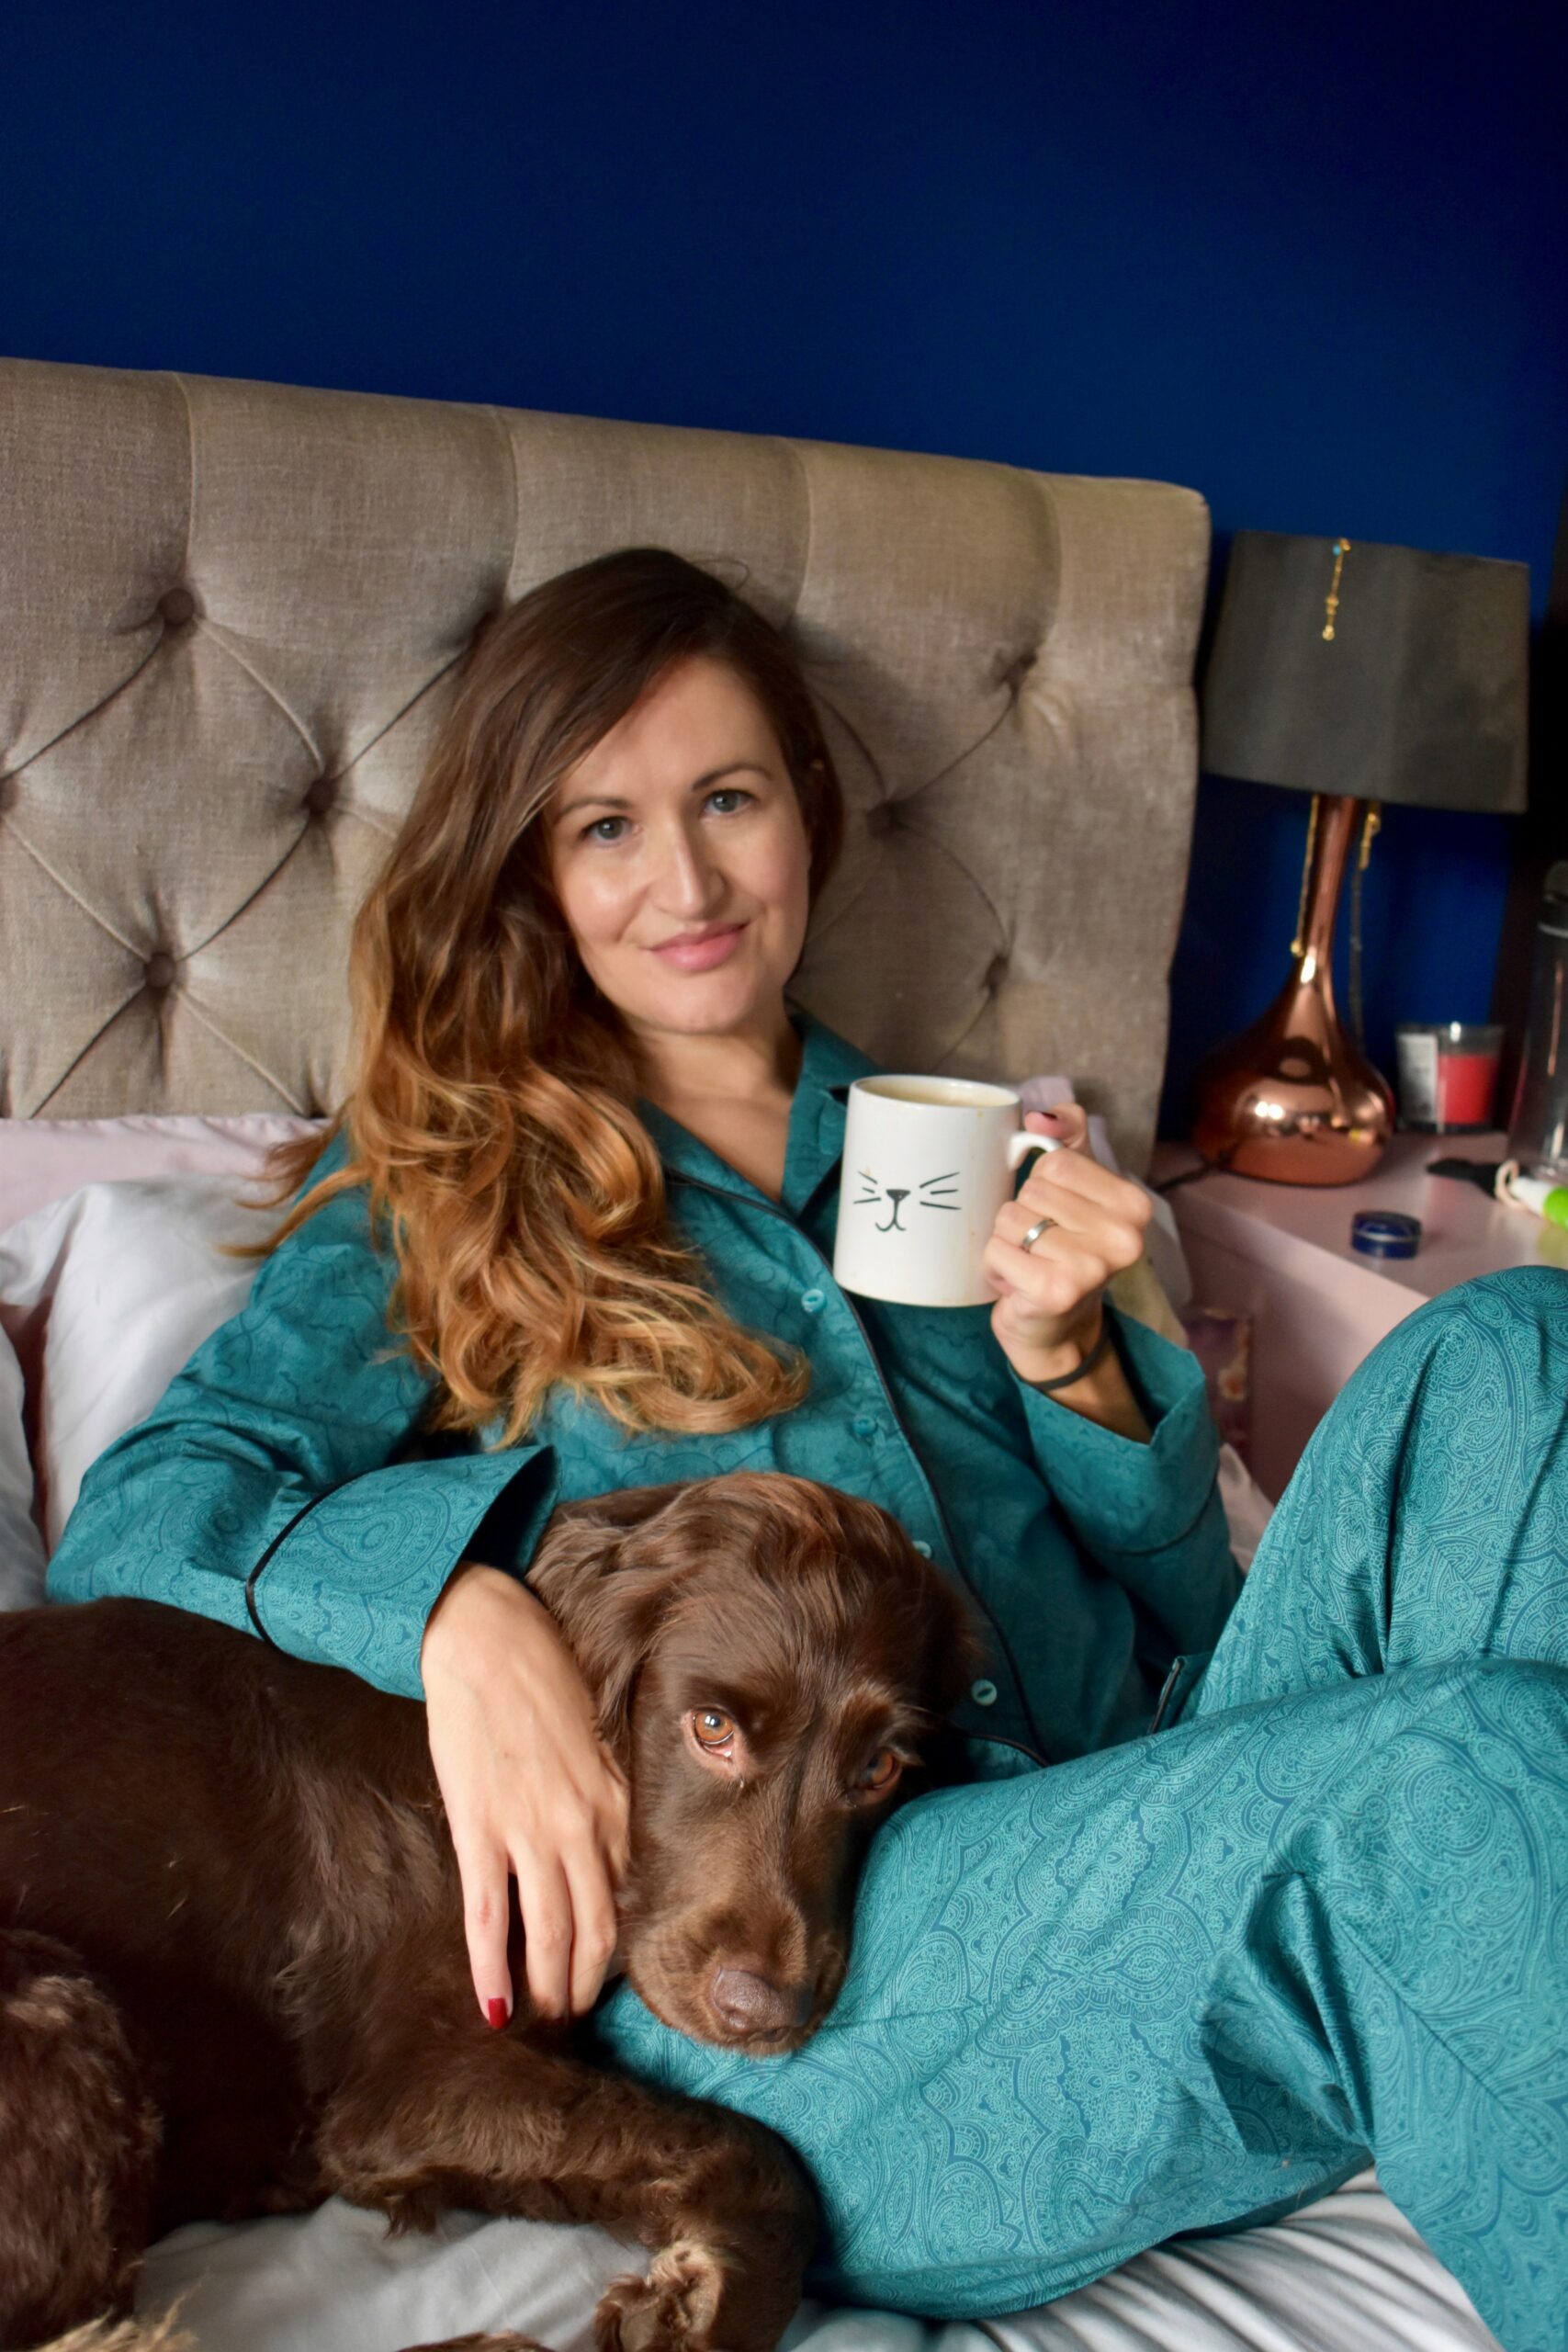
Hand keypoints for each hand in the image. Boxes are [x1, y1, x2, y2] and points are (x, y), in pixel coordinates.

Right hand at [421, 1560, 629, 2027]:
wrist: (487, 1637)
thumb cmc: (544, 1676)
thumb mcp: (600, 1734)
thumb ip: (611, 1788)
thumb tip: (615, 1839)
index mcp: (616, 1800)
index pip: (628, 1894)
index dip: (618, 1945)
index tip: (609, 1974)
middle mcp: (582, 1825)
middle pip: (594, 1928)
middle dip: (586, 1983)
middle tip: (577, 2020)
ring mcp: (529, 1830)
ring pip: (547, 1932)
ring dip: (547, 1988)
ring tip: (545, 2024)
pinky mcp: (479, 1827)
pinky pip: (487, 1913)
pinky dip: (491, 1965)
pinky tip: (492, 2004)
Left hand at [983, 1104, 1152, 1389]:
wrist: (1058, 1326)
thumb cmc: (1065, 1248)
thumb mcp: (1074, 1186)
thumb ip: (1067, 1137)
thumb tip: (1040, 1117)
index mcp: (1134, 1205)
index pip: (1055, 1163)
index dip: (1041, 1186)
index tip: (1057, 1216)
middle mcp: (1124, 1237)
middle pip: (1031, 1191)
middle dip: (1023, 1216)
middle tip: (1042, 1247)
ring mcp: (1092, 1267)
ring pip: (1011, 1219)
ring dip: (1007, 1242)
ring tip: (1030, 1264)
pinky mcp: (1056, 1291)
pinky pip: (997, 1249)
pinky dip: (995, 1265)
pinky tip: (1017, 1282)